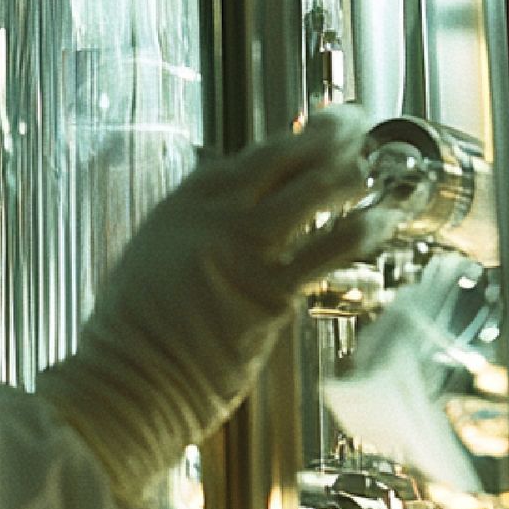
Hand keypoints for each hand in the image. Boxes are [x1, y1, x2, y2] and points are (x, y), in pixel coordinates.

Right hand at [37, 105, 392, 504]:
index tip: (319, 127)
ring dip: (353, 176)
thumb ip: (199, 229)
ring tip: (373, 176)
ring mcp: (244, 250)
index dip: (297, 137)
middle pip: (290, 155)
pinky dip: (363, 229)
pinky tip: (380, 223)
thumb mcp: (155, 255)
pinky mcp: (270, 293)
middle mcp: (215, 215)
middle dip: (334, 133)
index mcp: (184, 204)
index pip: (254, 155)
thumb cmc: (134, 335)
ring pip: (317, 190)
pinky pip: (330, 248)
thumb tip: (241, 216)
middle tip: (357, 125)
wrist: (128, 384)